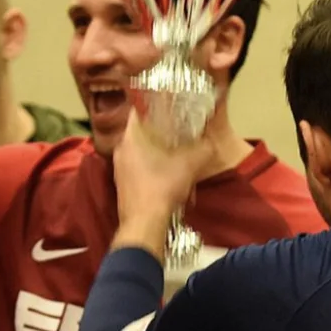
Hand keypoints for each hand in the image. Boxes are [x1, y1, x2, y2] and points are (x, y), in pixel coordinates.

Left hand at [110, 111, 215, 256]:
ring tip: (181, 163)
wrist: (144, 225)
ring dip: (162, 157)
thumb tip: (211, 144)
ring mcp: (119, 170)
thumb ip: (203, 149)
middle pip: (143, 133)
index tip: (170, 105)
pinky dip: (157, 172)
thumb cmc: (162, 188)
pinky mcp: (123, 187)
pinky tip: (173, 183)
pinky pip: (141, 171)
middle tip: (181, 135)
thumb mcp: (190, 164)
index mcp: (131, 137)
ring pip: (143, 154)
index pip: (139, 110)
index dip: (155, 105)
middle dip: (163, 135)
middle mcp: (121, 150)